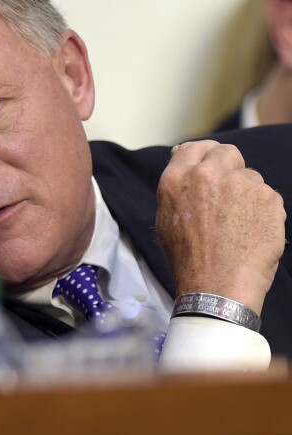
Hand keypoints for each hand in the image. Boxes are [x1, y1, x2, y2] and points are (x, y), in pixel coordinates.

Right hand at [156, 140, 285, 313]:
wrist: (217, 286)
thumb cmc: (188, 258)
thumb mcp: (165, 218)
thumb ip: (177, 188)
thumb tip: (188, 168)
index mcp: (178, 178)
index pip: (194, 147)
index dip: (204, 154)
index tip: (210, 162)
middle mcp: (209, 174)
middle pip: (226, 153)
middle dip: (229, 167)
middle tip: (229, 191)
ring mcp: (242, 184)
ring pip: (250, 177)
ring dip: (246, 193)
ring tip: (239, 223)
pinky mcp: (268, 198)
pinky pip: (267, 196)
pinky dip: (263, 210)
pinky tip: (253, 231)